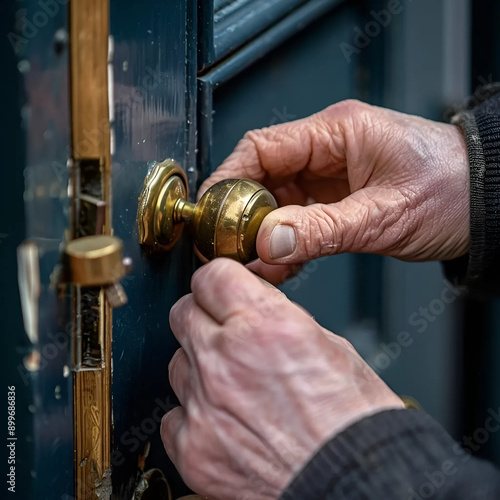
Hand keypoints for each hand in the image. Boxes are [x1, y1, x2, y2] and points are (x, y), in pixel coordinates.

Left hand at [161, 259, 403, 499]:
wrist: (357, 480)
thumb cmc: (354, 420)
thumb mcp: (329, 344)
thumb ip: (278, 318)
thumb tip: (254, 308)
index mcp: (265, 325)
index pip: (211, 276)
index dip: (220, 281)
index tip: (223, 289)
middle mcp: (226, 360)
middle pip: (183, 313)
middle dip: (204, 316)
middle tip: (225, 332)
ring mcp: (205, 406)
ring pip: (177, 363)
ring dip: (200, 367)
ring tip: (233, 385)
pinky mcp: (194, 449)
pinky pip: (175, 416)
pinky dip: (194, 414)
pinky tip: (223, 421)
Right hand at [199, 100, 469, 282]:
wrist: (487, 204)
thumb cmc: (453, 188)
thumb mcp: (384, 214)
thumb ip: (322, 230)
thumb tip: (267, 242)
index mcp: (336, 133)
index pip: (261, 147)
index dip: (228, 176)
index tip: (208, 209)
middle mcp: (328, 153)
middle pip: (262, 177)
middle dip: (240, 213)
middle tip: (225, 245)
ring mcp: (331, 179)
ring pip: (276, 204)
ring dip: (261, 234)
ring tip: (250, 264)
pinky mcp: (337, 203)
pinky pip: (297, 222)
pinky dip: (284, 244)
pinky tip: (278, 266)